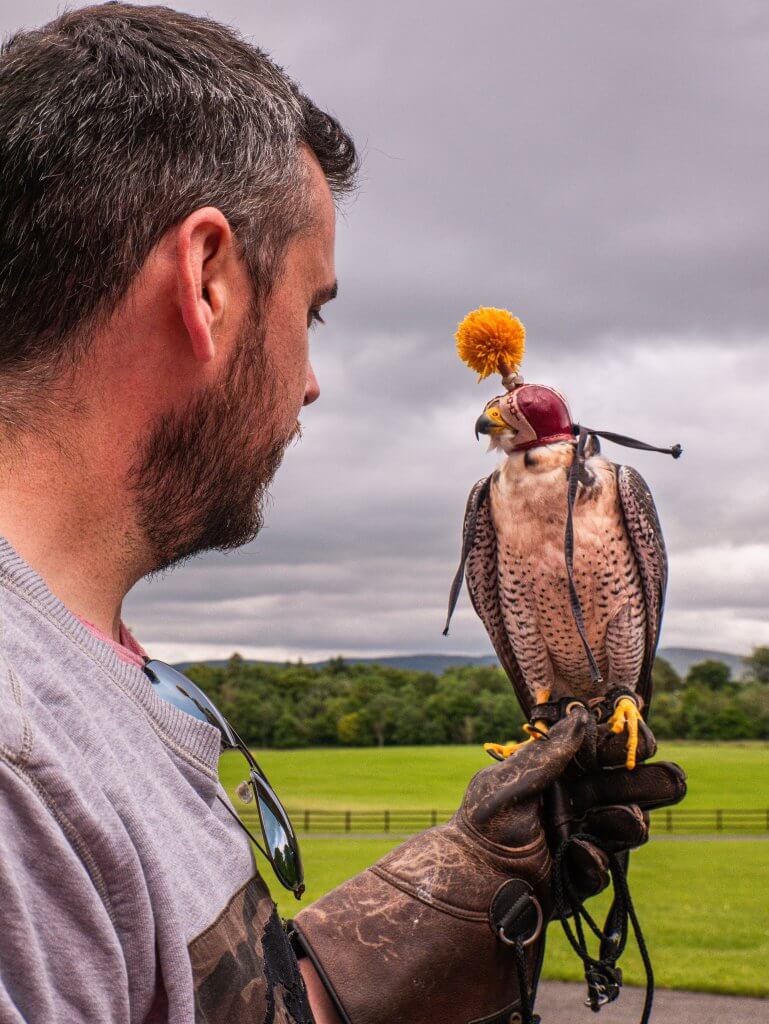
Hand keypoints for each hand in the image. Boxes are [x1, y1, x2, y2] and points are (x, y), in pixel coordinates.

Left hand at [291, 707, 684, 1023]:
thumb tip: (582, 718)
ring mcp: (577, 839)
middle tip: (671, 779)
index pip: (598, 752)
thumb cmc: (479, 830)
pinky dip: (597, 862)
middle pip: (621, 788)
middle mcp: (569, 802)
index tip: (640, 740)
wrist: (465, 892)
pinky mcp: (578, 876)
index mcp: (551, 772)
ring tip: (629, 821)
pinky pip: (602, 868)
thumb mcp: (508, 786)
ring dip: (629, 821)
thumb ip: (547, 756)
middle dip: (646, 782)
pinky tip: (583, 857)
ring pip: (622, 827)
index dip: (622, 745)